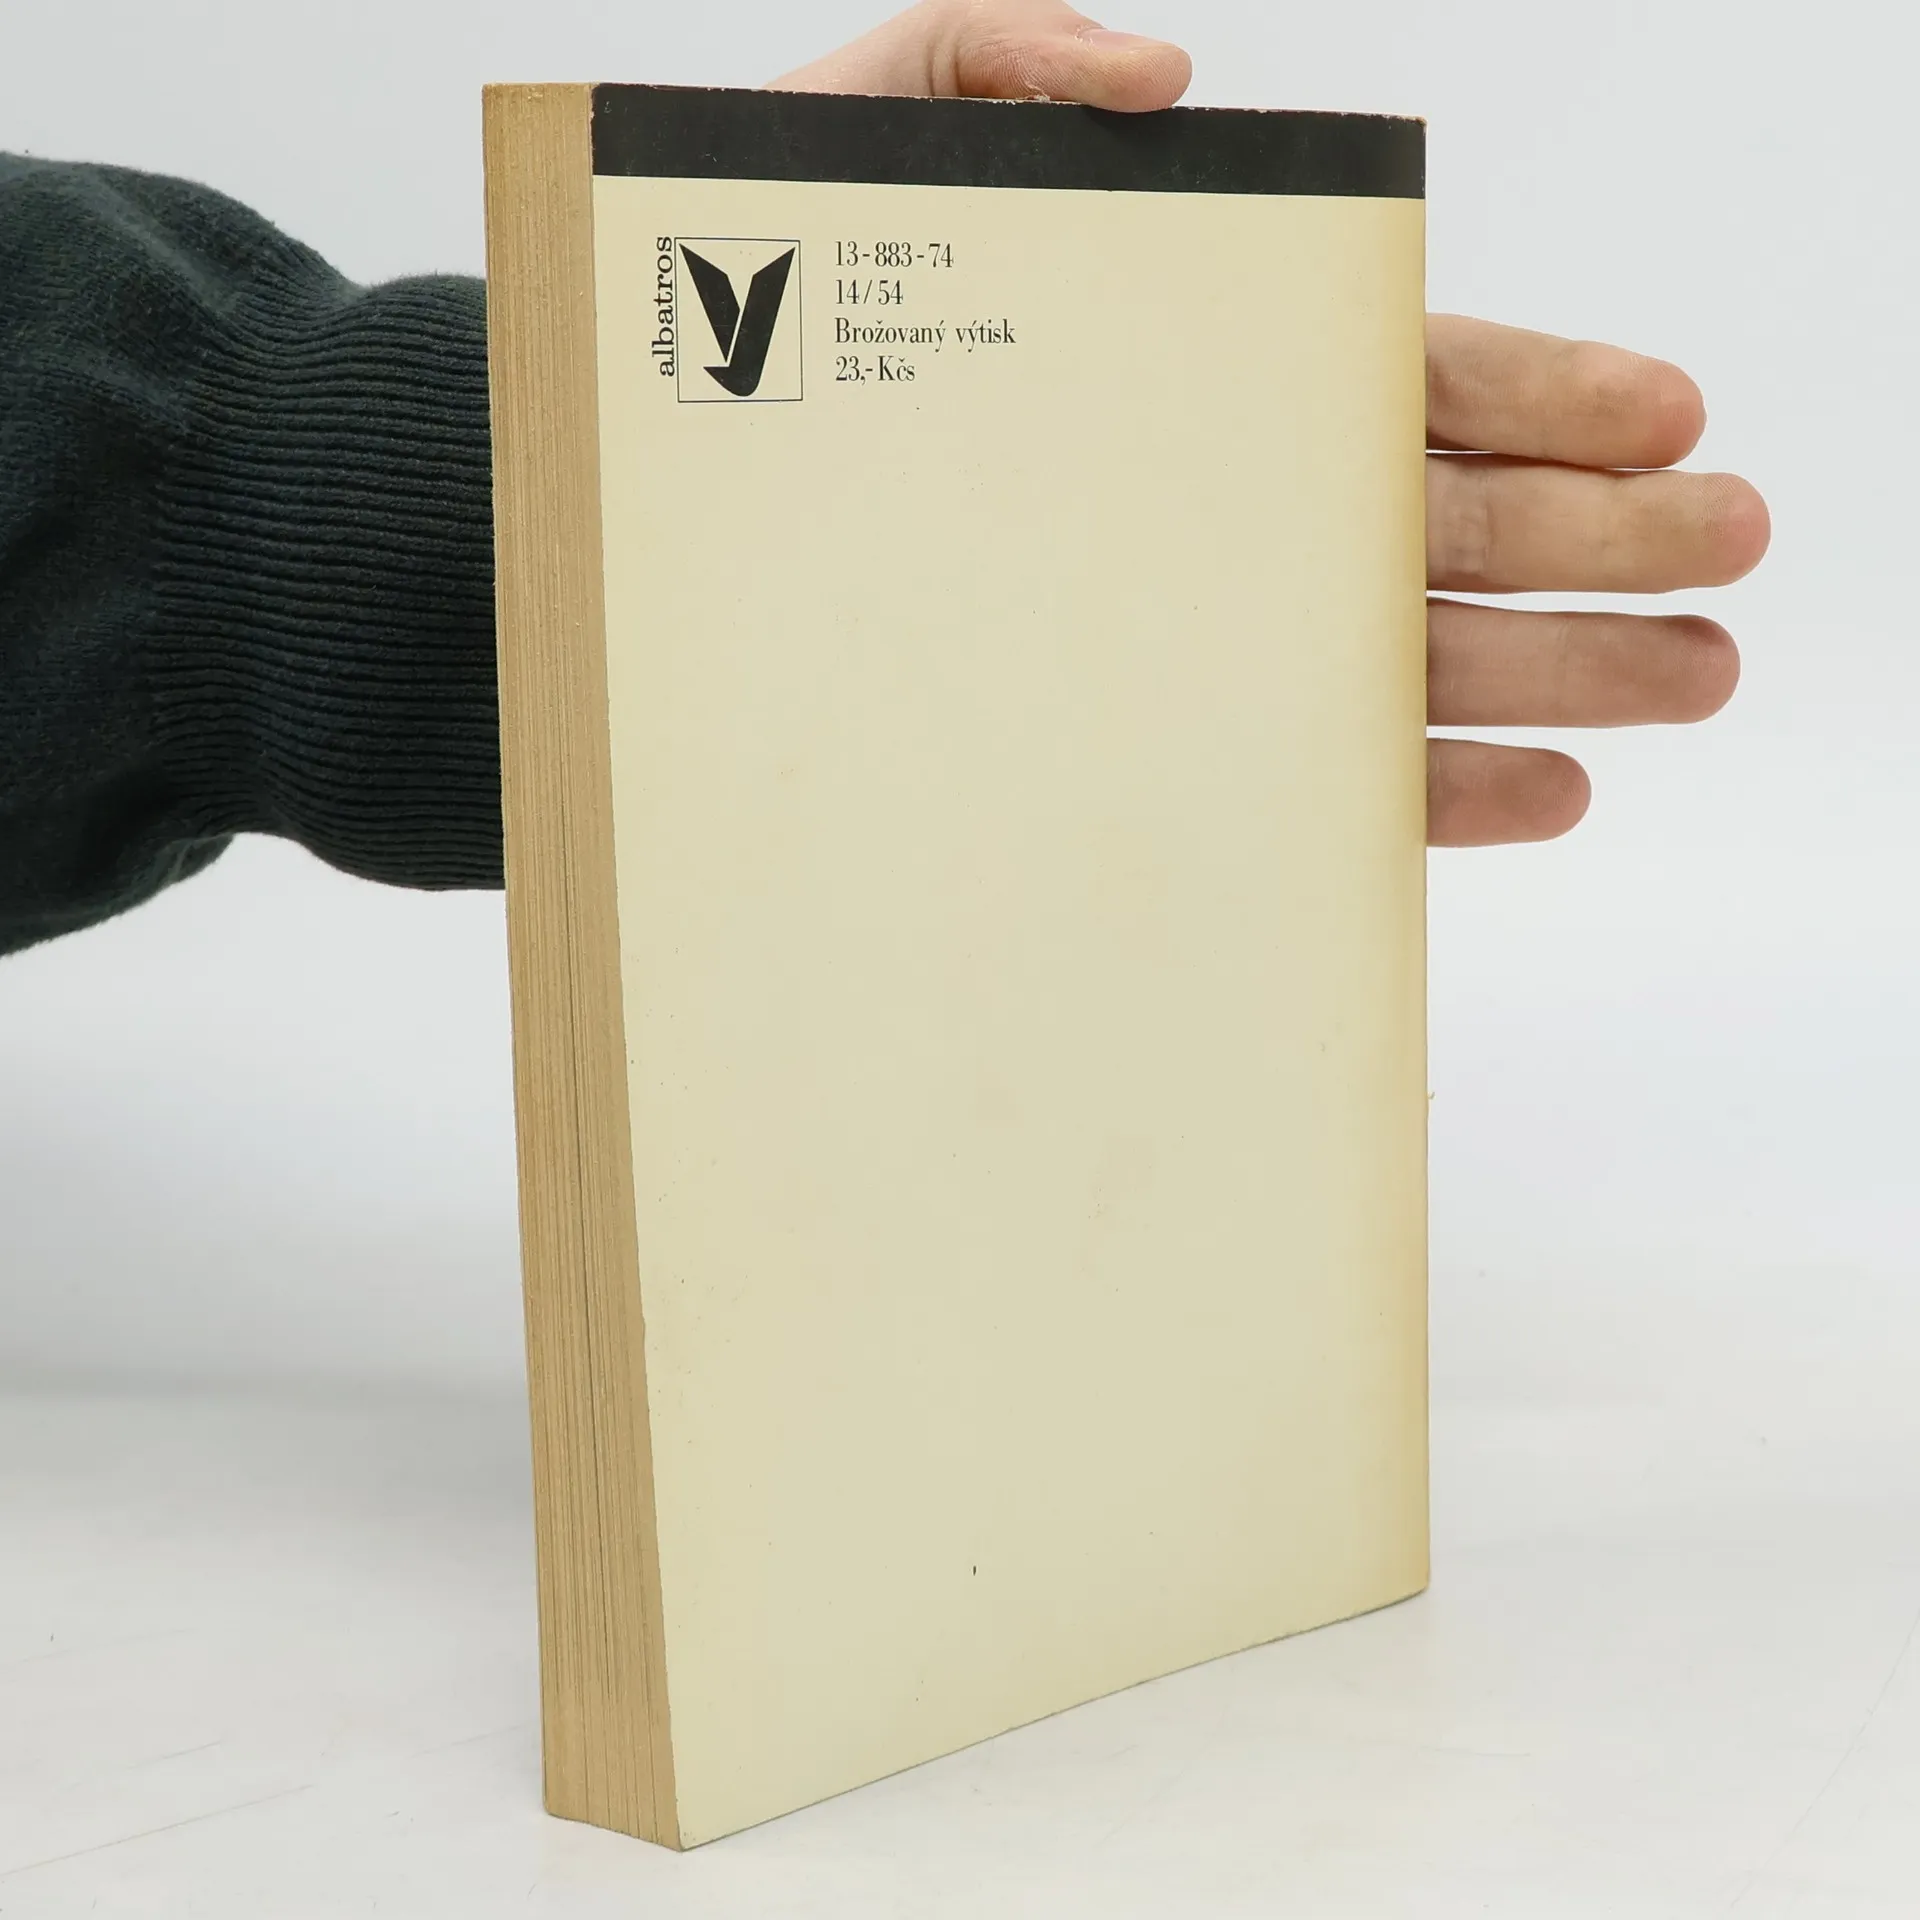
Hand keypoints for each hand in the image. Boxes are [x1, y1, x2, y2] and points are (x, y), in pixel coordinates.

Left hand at [775, 4, 1770, 847]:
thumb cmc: (727, 331)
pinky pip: (1306, 770)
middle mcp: (1210, 506)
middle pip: (1443, 519)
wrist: (634, 508)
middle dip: (1603, 538)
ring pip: (1406, 652)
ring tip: (1688, 682)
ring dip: (1557, 670)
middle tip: (1734, 557)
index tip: (1668, 415)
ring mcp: (1186, 635)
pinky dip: (1423, 789)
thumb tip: (1177, 78)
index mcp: (1194, 364)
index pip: (1404, 377)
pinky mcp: (1133, 745)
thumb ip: (1002, 66)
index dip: (1548, 394)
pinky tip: (1539, 790)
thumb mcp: (853, 145)